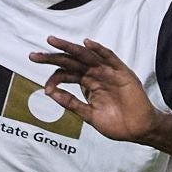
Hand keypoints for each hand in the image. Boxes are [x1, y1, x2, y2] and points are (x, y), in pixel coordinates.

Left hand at [31, 36, 167, 143]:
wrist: (138, 130)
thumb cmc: (117, 124)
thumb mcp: (89, 115)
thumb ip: (72, 103)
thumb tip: (51, 93)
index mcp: (88, 84)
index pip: (67, 74)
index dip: (54, 78)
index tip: (46, 88)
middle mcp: (96, 75)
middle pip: (71, 62)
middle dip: (52, 58)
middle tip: (34, 56)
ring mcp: (108, 73)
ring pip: (86, 56)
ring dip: (70, 48)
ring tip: (53, 41)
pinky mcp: (122, 73)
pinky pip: (110, 58)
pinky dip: (99, 50)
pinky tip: (86, 44)